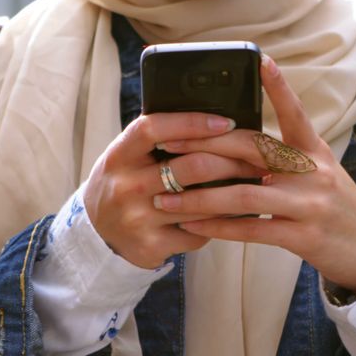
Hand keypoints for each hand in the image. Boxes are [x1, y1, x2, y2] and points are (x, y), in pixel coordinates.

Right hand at [82, 112, 266, 268]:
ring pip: (201, 203)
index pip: (154, 129)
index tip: (225, 122)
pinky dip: (219, 223)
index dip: (191, 122)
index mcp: (119, 155)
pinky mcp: (151, 245)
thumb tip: (206, 109)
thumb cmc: (124, 182)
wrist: (98, 233)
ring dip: (234, 193)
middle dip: (231, 162)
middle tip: (257, 158)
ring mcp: (137, 219)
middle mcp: (125, 187)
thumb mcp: (126, 155)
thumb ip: (156, 136)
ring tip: (255, 183)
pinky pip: (198, 232)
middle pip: (189, 167)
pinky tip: (233, 214)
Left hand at [152, 55, 355, 292]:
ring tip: (165, 196)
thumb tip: (233, 142)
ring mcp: (309, 204)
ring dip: (199, 196)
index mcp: (314, 151)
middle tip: (167, 140)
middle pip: (252, 148)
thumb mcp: (317, 171)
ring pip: (244, 194)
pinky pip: (252, 229)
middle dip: (204, 143)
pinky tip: (192, 226)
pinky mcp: (303, 236)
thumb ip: (283, 156)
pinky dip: (218, 227)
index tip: (260, 60)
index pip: (295, 112)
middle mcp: (312, 171)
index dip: (278, 87)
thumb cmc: (331, 205)